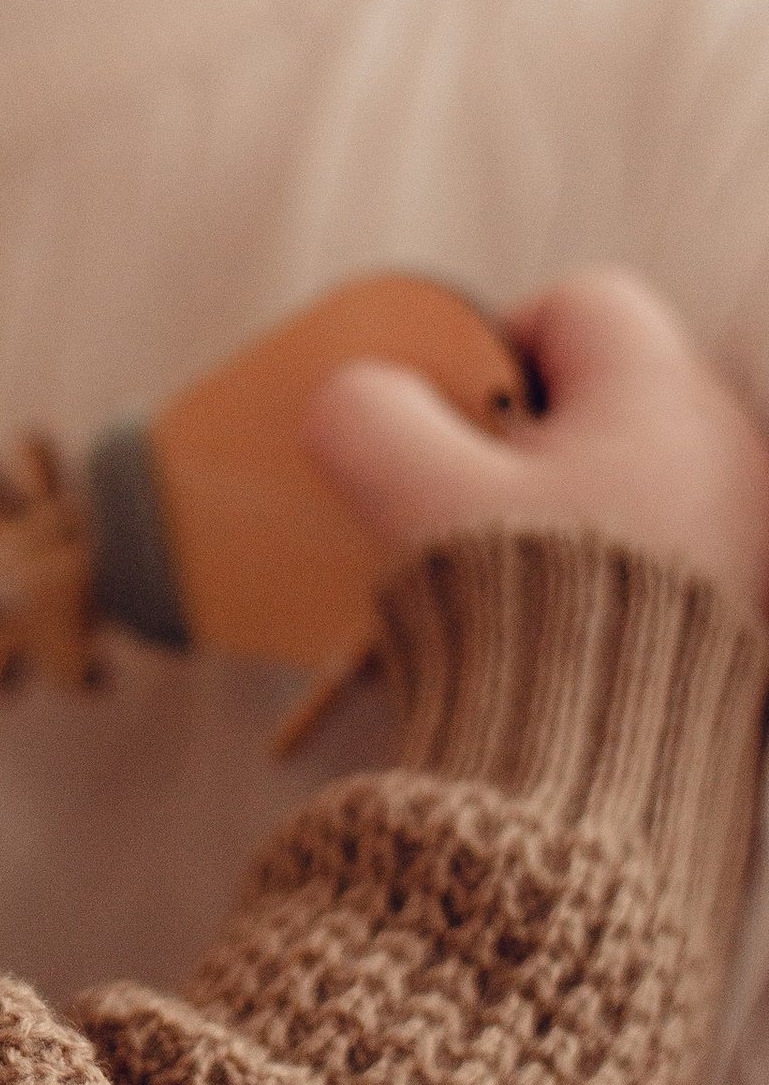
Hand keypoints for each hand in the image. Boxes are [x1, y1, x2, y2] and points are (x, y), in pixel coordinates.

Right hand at [302, 266, 768, 617]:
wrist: (603, 777)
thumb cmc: (525, 619)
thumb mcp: (416, 494)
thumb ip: (367, 416)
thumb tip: (355, 397)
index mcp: (661, 396)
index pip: (576, 306)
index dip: (495, 346)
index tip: (451, 422)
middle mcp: (727, 452)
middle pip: (606, 397)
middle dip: (522, 442)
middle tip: (466, 504)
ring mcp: (745, 537)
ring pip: (631, 479)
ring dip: (561, 514)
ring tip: (505, 580)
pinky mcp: (742, 614)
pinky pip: (658, 553)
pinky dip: (604, 577)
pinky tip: (557, 633)